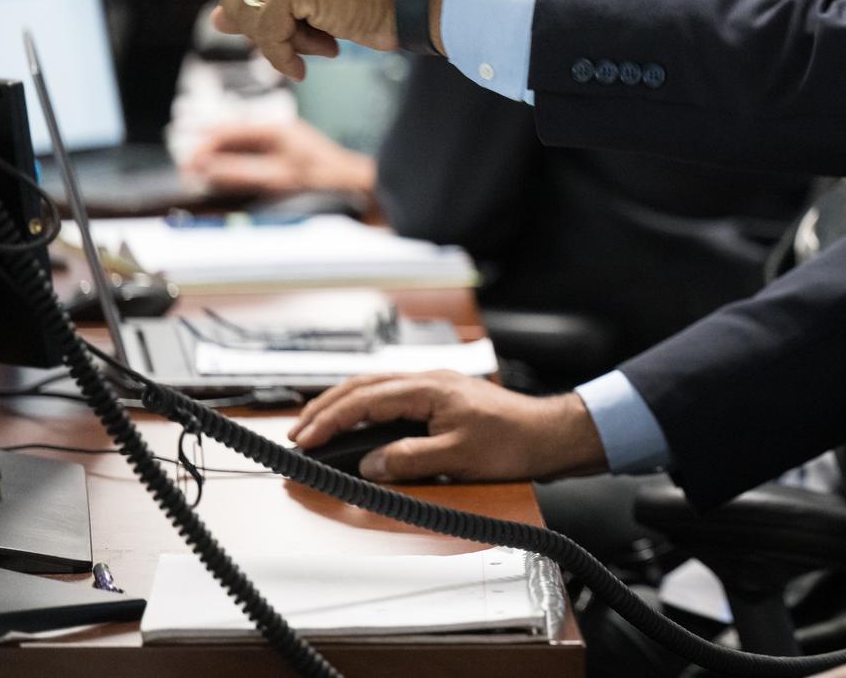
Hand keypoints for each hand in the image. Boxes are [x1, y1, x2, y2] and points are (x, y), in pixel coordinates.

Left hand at [125, 0, 418, 79]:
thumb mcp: (310, 3)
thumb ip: (263, 4)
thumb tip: (215, 20)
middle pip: (233, 1)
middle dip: (267, 31)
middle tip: (313, 38)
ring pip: (246, 19)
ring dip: (282, 44)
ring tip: (322, 41)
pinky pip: (266, 31)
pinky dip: (286, 53)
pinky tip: (314, 59)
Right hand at [183, 119, 377, 196]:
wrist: (353, 182)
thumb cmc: (322, 179)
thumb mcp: (278, 178)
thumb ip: (241, 172)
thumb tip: (208, 168)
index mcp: (275, 129)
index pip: (230, 132)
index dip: (205, 147)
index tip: (188, 162)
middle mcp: (276, 129)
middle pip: (232, 136)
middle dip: (207, 151)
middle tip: (187, 169)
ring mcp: (280, 139)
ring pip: (239, 145)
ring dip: (219, 157)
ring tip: (198, 172)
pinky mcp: (283, 152)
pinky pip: (250, 153)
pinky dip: (234, 162)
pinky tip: (223, 173)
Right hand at [289, 370, 607, 482]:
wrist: (548, 434)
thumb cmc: (513, 441)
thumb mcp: (457, 458)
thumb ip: (410, 460)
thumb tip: (371, 465)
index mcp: (428, 387)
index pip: (365, 399)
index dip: (330, 420)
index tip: (305, 439)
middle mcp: (428, 380)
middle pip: (363, 386)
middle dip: (326, 408)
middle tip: (298, 432)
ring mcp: (434, 387)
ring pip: (375, 388)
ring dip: (343, 406)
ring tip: (317, 427)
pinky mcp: (441, 399)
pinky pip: (391, 397)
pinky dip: (365, 408)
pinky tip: (358, 422)